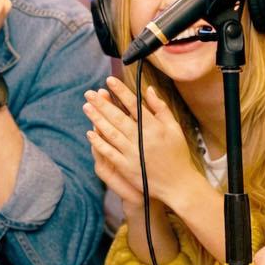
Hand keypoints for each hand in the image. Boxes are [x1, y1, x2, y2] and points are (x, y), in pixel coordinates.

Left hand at [82, 75, 194, 208]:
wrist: (178, 184)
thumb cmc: (177, 154)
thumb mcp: (174, 129)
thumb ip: (161, 108)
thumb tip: (149, 90)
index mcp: (154, 127)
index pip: (133, 104)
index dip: (120, 91)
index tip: (109, 80)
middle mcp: (141, 138)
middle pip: (117, 117)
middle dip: (102, 103)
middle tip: (89, 93)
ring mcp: (132, 153)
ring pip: (110, 132)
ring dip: (96, 119)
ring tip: (86, 107)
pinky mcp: (126, 167)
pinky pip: (109, 152)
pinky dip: (99, 142)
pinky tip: (90, 133)